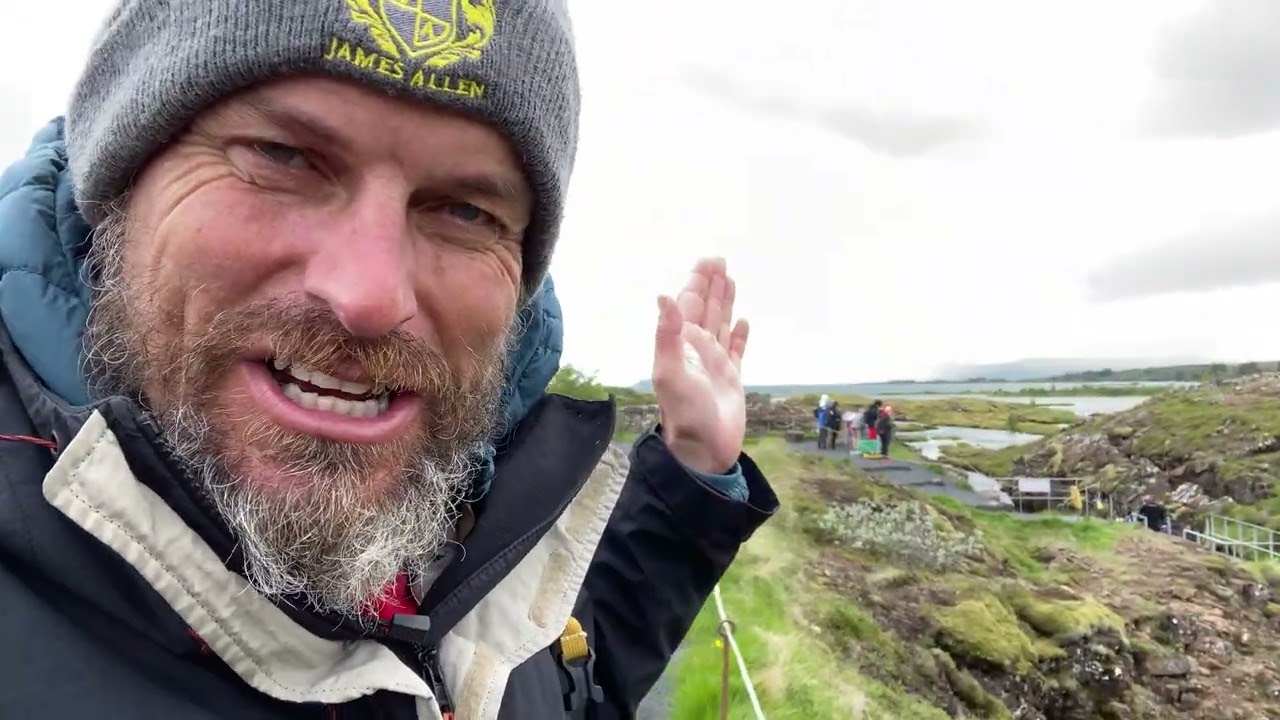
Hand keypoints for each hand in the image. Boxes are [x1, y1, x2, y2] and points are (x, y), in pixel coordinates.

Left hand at [651, 257, 750, 474]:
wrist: (703, 449)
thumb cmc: (685, 413)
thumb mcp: (670, 372)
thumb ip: (666, 334)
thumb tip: (662, 296)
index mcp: (682, 345)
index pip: (689, 305)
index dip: (697, 282)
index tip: (708, 261)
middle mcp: (697, 350)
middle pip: (705, 309)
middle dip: (711, 285)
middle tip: (719, 261)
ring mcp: (715, 364)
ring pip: (721, 324)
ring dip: (724, 302)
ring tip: (730, 280)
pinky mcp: (732, 379)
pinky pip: (737, 350)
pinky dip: (740, 335)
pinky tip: (744, 322)